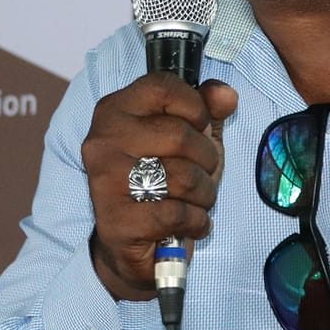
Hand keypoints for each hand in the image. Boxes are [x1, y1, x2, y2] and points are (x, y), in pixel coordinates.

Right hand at [80, 73, 238, 299]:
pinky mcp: (116, 221)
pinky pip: (176, 214)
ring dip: (204, 194)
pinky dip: (196, 222)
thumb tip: (226, 96)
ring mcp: (106, 181)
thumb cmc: (161, 180)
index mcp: (114, 110)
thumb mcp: (188, 138)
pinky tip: (189, 224)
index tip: (199, 126)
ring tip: (196, 200)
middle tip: (203, 173)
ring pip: (182, 177)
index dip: (195, 107)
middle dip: (207, 159)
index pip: (163, 87)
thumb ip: (206, 110)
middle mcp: (103, 140)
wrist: (133, 242)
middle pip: (179, 136)